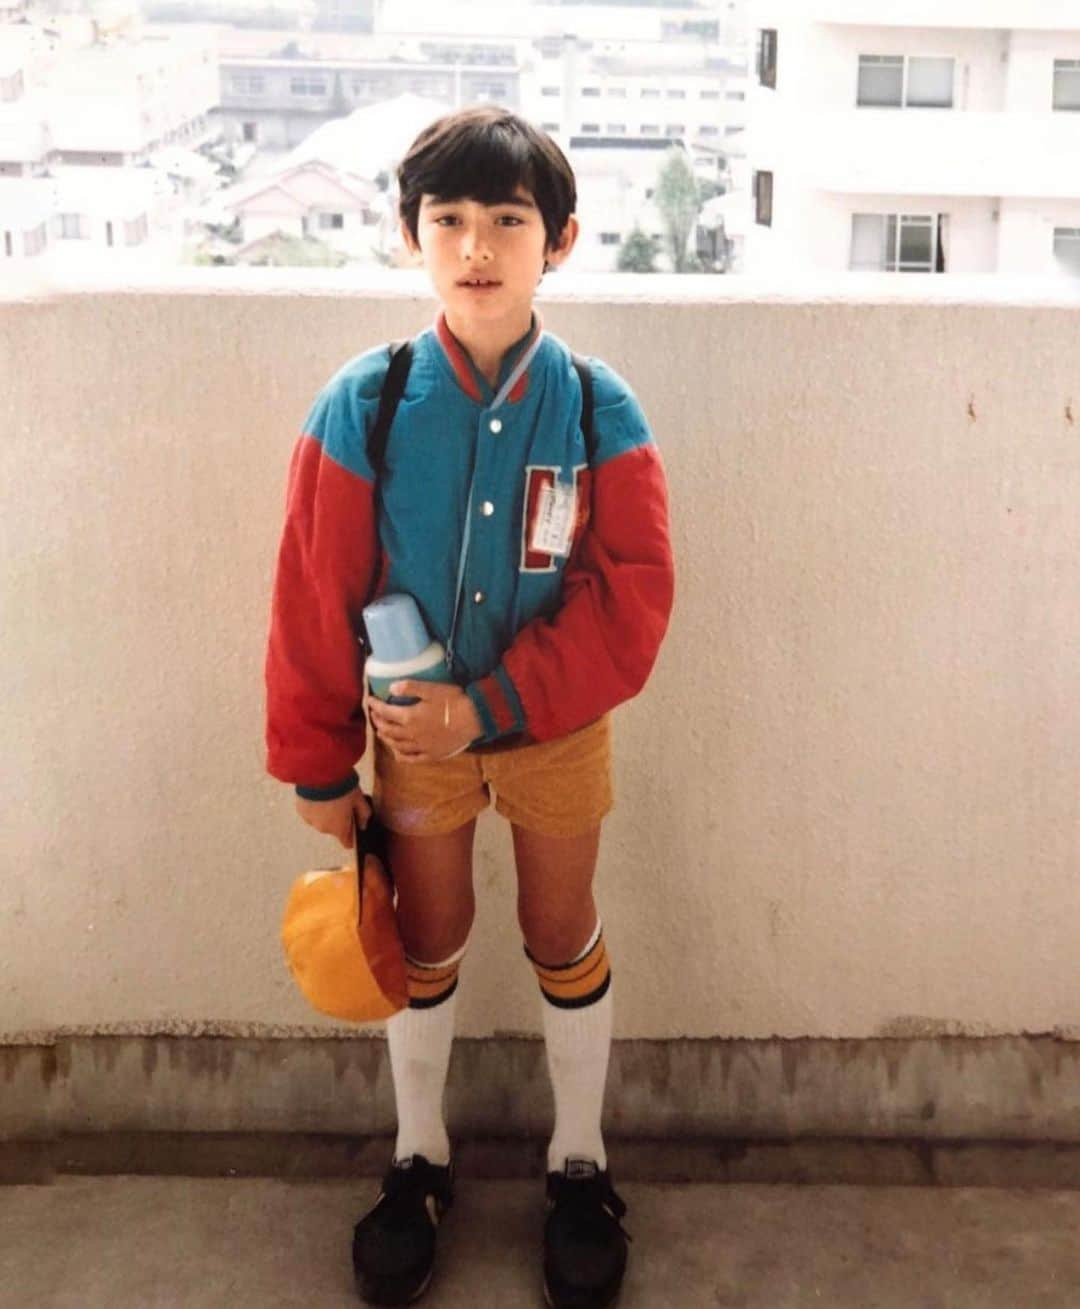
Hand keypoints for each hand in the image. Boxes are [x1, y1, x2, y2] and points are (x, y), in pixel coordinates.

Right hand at [294, 788, 370, 848]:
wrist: (321, 773)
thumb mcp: (360, 799)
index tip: (353, 825)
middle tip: (343, 801)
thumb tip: (363, 825)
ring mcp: (310, 820)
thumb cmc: (342, 787)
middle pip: (334, 829)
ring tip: (331, 795)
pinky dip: (315, 805)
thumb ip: (364, 814)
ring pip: (321, 819)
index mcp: (339, 829)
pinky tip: (320, 793)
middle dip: (339, 818)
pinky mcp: (301, 810)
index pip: (346, 842)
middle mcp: (323, 828)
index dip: (351, 836)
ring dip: (325, 812)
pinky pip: (310, 811)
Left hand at [368, 682, 482, 762]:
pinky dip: (400, 756)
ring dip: (386, 738)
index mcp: (409, 717)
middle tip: (374, 715)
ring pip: (396, 745)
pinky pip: (411, 758)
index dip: (375, 706)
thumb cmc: (454, 701)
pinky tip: (397, 753)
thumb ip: (410, 687)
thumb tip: (391, 687)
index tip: (369, 700)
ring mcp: (421, 747)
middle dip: (378, 721)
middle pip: (388, 730)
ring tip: (381, 732)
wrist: (475, 719)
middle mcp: (411, 735)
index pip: (385, 712)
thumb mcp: (432, 689)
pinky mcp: (431, 755)